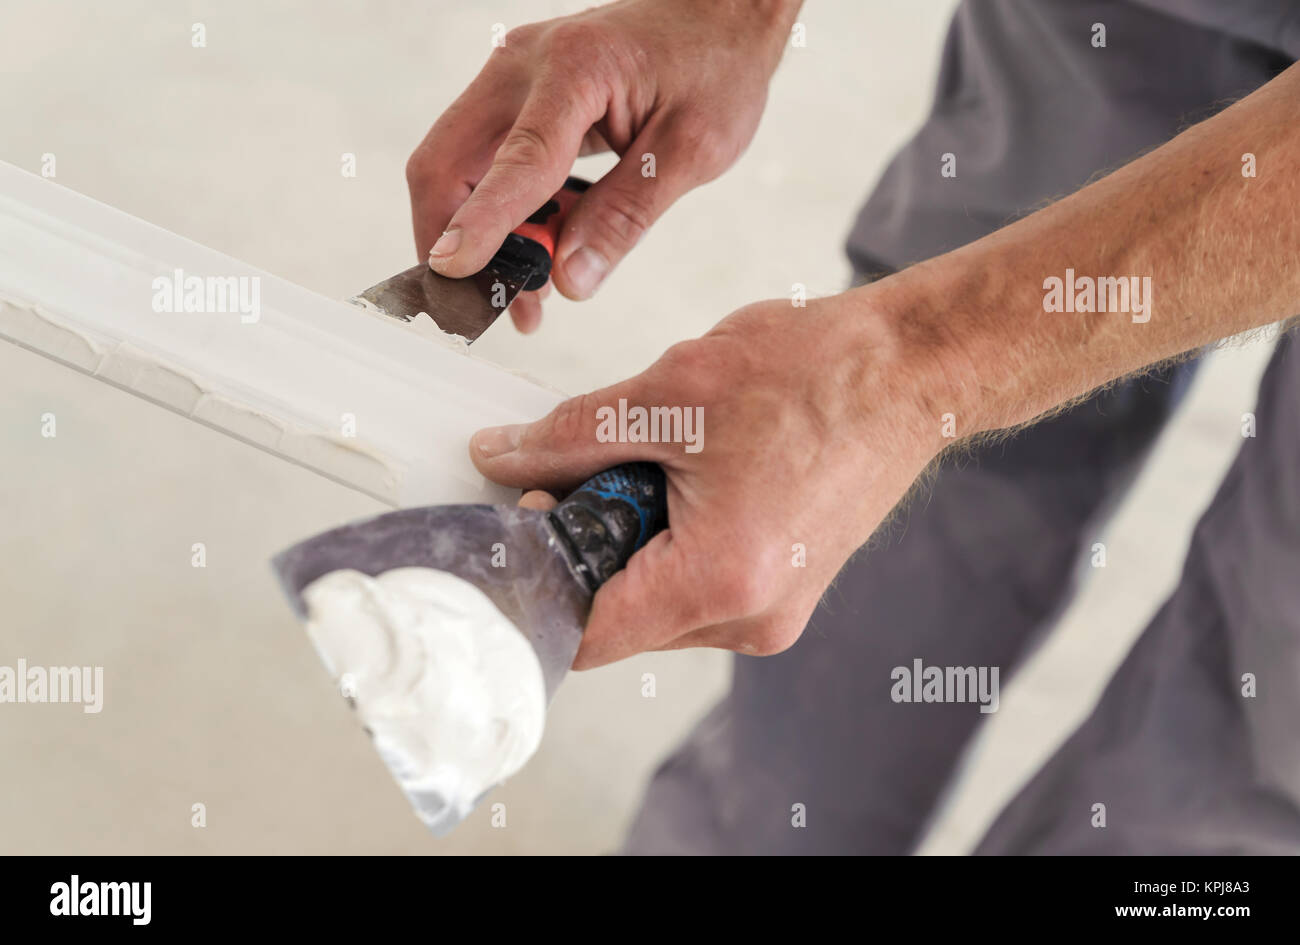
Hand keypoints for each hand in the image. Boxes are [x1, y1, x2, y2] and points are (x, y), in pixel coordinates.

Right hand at [406, 0, 799, 332]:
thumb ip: (625, 216)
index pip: (517, 160)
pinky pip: (485, 163)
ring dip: (477, 236)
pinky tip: (536, 252)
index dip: (483, 224)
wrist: (716, 15)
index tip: (453, 272)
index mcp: (576, 68)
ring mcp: (510, 78)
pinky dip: (499, 214)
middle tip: (483, 306)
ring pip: (457, 168)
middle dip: (452, 240)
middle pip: (447, 162)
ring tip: (524, 296)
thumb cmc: (713, 68)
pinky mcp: (514, 97)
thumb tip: (569, 280)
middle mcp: (524, 65)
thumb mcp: (691, 151)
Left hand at [468, 288, 954, 667]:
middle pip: (618, 620)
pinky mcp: (783, 591)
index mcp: (719, 581)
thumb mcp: (672, 394)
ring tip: (660, 464)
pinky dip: (670, 541)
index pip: (585, 632)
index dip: (537, 578)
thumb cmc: (819, 375)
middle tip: (589, 468)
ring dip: (629, 541)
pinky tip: (689, 479)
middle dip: (584, 548)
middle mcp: (750, 619)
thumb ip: (570, 437)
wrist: (913, 370)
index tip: (524, 517)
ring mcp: (772, 612)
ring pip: (654, 604)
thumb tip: (501, 457)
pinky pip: (695, 587)